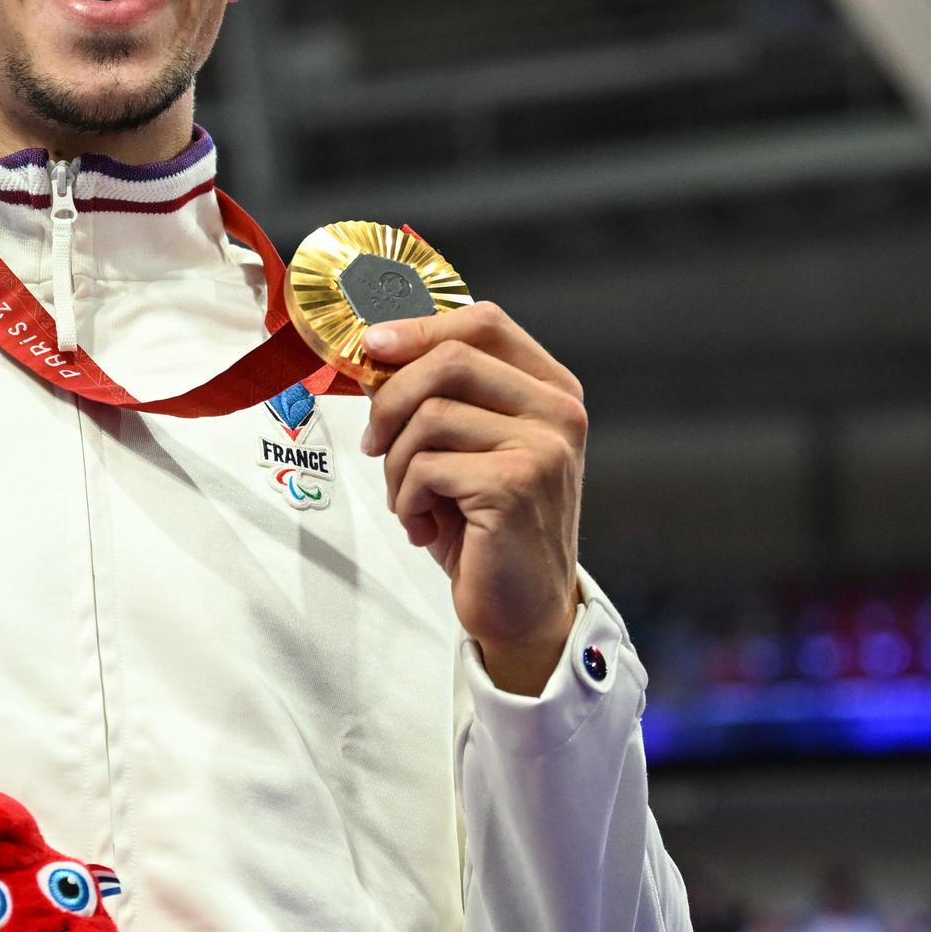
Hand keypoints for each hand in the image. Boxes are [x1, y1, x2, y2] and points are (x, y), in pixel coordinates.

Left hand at [356, 302, 586, 694]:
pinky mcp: (515, 485)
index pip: (485, 323)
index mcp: (551, 390)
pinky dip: (408, 497)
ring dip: (397, 462)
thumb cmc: (486, 528)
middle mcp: (557, 411)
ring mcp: (542, 447)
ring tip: (409, 499)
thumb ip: (437, 397)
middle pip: (450, 357)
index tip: (373, 345)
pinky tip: (424, 525)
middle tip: (374, 442)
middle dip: (392, 398)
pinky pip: (427, 465)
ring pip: (430, 414)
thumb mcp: (464, 449)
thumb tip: (376, 354)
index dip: (420, 327)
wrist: (523, 608)